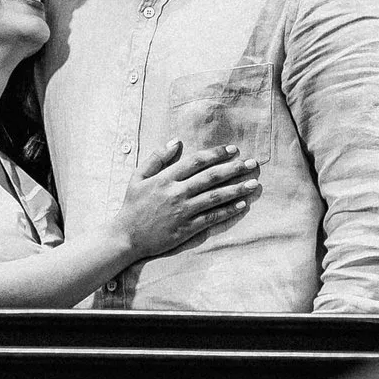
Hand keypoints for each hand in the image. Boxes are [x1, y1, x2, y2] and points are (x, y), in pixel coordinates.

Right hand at [118, 135, 261, 261]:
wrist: (126, 237)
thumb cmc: (132, 206)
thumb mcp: (138, 177)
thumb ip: (157, 158)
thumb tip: (176, 141)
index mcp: (165, 178)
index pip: (196, 162)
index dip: (216, 154)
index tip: (233, 150)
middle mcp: (176, 193)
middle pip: (211, 177)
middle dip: (234, 169)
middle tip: (252, 164)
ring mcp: (182, 212)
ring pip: (215, 197)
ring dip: (236, 190)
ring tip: (253, 184)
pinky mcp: (186, 229)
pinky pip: (211, 218)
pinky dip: (227, 211)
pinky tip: (241, 205)